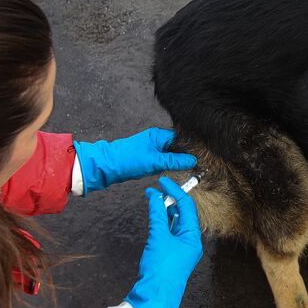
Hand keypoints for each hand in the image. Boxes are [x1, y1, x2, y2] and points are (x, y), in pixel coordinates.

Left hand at [73, 128, 196, 194]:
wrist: (107, 167)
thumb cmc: (128, 159)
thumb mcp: (154, 161)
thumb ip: (174, 161)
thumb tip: (191, 160)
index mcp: (158, 135)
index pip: (180, 139)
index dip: (190, 148)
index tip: (200, 157)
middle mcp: (156, 140)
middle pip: (176, 148)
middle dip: (185, 156)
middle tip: (197, 166)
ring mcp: (151, 150)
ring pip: (170, 156)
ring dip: (176, 163)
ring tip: (188, 169)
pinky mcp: (148, 159)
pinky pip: (163, 162)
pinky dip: (168, 166)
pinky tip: (173, 172)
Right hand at [122, 177, 203, 307]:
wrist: (155, 295)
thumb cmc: (160, 269)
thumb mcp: (158, 238)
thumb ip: (157, 215)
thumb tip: (155, 197)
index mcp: (193, 237)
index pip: (187, 207)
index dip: (175, 192)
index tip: (163, 181)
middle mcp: (190, 242)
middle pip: (183, 214)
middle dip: (170, 200)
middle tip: (156, 189)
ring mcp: (181, 249)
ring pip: (175, 223)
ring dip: (165, 211)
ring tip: (153, 200)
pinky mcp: (171, 254)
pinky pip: (169, 233)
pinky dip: (162, 222)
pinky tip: (154, 216)